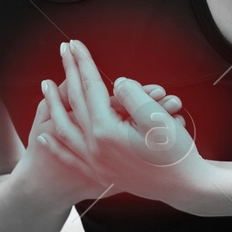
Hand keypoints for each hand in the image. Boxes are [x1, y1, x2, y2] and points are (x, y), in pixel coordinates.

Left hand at [38, 38, 205, 207]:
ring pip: (65, 128)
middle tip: (63, 49)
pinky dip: (56, 145)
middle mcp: (95, 148)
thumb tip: (115, 84)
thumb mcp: (157, 116)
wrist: (186, 188)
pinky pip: (70, 157)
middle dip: (69, 73)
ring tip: (44, 85)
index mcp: (106, 131)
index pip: (90, 87)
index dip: (84, 63)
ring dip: (54, 104)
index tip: (75, 44)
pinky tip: (45, 135)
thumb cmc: (176, 152)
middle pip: (75, 102)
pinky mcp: (101, 175)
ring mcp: (95, 164)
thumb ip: (131, 94)